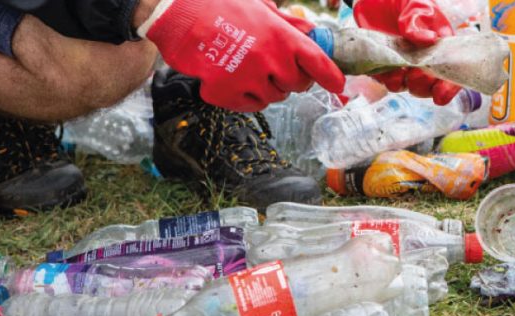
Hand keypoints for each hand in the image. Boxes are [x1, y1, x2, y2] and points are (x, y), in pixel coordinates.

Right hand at [139, 0, 345, 111]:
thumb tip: (310, 33)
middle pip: (296, 86)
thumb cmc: (220, 5)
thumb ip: (287, 24)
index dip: (331, 76)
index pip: (318, 63)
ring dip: (266, 88)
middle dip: (290, 79)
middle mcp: (270, 59)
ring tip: (248, 68)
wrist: (177, 12)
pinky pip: (248, 106)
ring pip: (273, 98)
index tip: (337, 84)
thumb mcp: (261, 7)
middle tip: (274, 68)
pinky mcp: (225, 92)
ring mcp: (248, 78)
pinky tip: (232, 78)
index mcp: (282, 36)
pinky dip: (244, 98)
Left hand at [353, 0, 461, 104]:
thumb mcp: (415, 5)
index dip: (449, 87)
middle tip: (415, 72)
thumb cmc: (402, 1)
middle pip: (432, 86)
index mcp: (440, 46)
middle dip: (424, 85)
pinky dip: (389, 81)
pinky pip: (390, 82)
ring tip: (400, 73)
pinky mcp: (387, 67)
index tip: (439, 91)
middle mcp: (426, 60)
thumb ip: (419, 21)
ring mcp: (407, 65)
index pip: (451, 73)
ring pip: (412, 87)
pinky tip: (386, 70)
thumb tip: (430, 39)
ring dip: (407, 85)